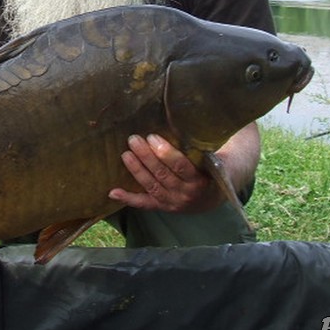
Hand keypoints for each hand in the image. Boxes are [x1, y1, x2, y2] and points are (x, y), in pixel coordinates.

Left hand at [108, 134, 223, 212]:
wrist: (213, 197)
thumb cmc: (213, 169)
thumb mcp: (216, 159)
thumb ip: (203, 147)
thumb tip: (184, 122)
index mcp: (199, 180)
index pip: (180, 166)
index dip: (165, 152)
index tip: (152, 137)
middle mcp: (185, 194)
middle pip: (162, 175)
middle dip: (146, 156)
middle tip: (133, 139)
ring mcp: (172, 202)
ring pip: (151, 186)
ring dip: (137, 170)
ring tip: (125, 154)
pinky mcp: (162, 207)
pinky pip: (144, 204)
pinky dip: (128, 198)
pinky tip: (113, 192)